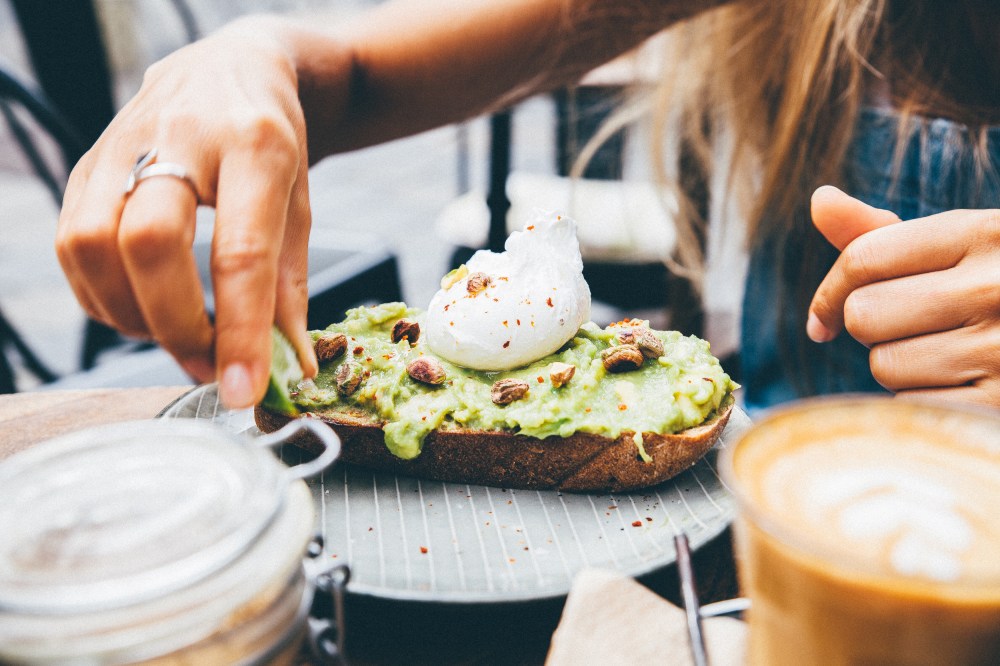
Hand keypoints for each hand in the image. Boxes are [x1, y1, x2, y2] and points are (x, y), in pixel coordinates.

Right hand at [56, 22, 319, 407]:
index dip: (238, 331)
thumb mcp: (301, 205)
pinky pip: (71, 246)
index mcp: (255, 145)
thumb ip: (290, 287)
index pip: (240, 251)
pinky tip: (143, 308)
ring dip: (131, 316)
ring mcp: (122, 144)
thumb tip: (287, 367)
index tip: (241, 392)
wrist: (230, 70)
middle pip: (149, 244)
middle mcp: (181, 137)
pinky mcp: (87, 162)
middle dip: (174, 326)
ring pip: (92, 245)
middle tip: (210, 366)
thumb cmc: (272, 143)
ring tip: (178, 336)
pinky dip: (102, 297)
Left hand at [808, 185, 999, 406]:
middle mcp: (999, 286)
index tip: (825, 319)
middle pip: (865, 315)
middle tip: (914, 331)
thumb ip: (884, 233)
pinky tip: (962, 388)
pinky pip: (912, 406)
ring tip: (948, 357)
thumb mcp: (960, 248)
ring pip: (885, 365)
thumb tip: (818, 200)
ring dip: (900, 368)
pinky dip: (923, 403)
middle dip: (874, 329)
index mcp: (986, 232)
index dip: (830, 292)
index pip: (864, 258)